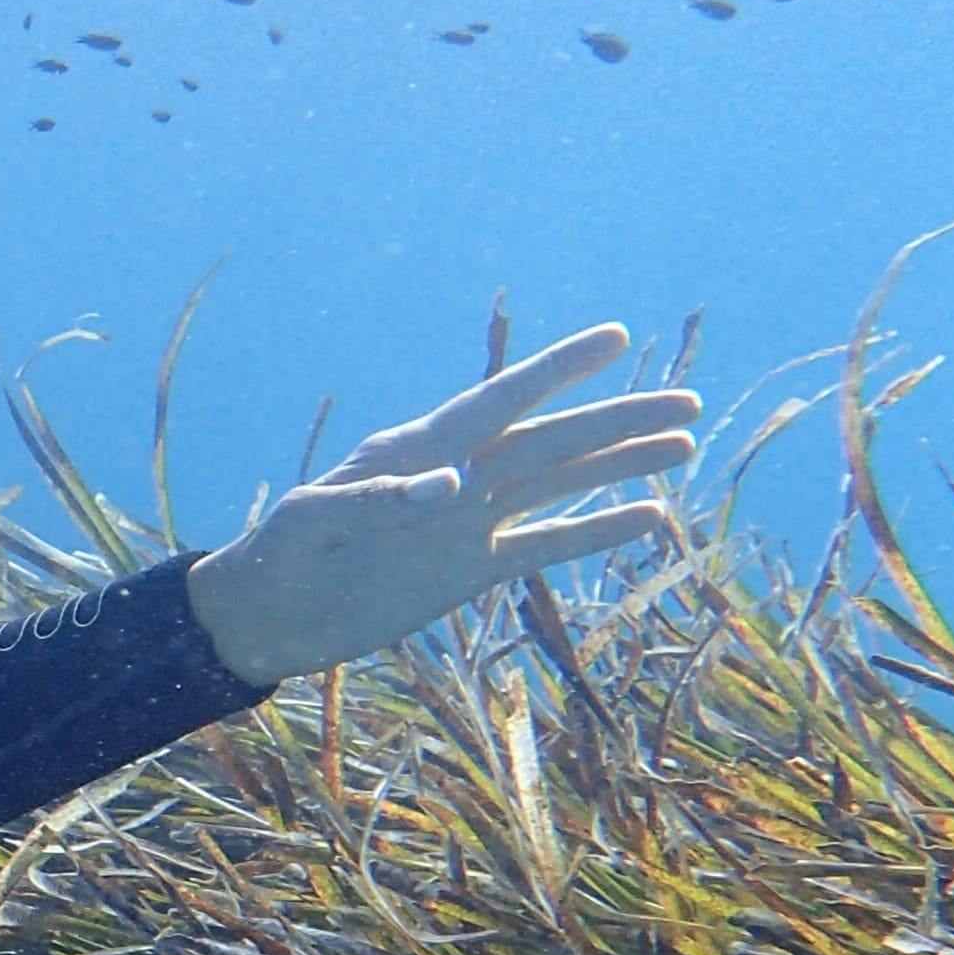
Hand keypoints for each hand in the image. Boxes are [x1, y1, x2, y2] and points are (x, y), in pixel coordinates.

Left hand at [181, 323, 696, 686]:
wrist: (268, 617)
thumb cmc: (277, 553)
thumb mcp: (312, 519)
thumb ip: (378, 499)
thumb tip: (449, 486)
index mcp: (417, 449)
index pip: (499, 400)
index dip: (556, 370)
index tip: (614, 337)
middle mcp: (456, 476)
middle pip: (550, 440)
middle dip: (616, 419)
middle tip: (686, 401)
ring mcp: (469, 521)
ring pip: (561, 484)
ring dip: (620, 466)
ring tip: (683, 446)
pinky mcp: (472, 568)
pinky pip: (546, 544)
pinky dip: (595, 532)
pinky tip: (649, 519)